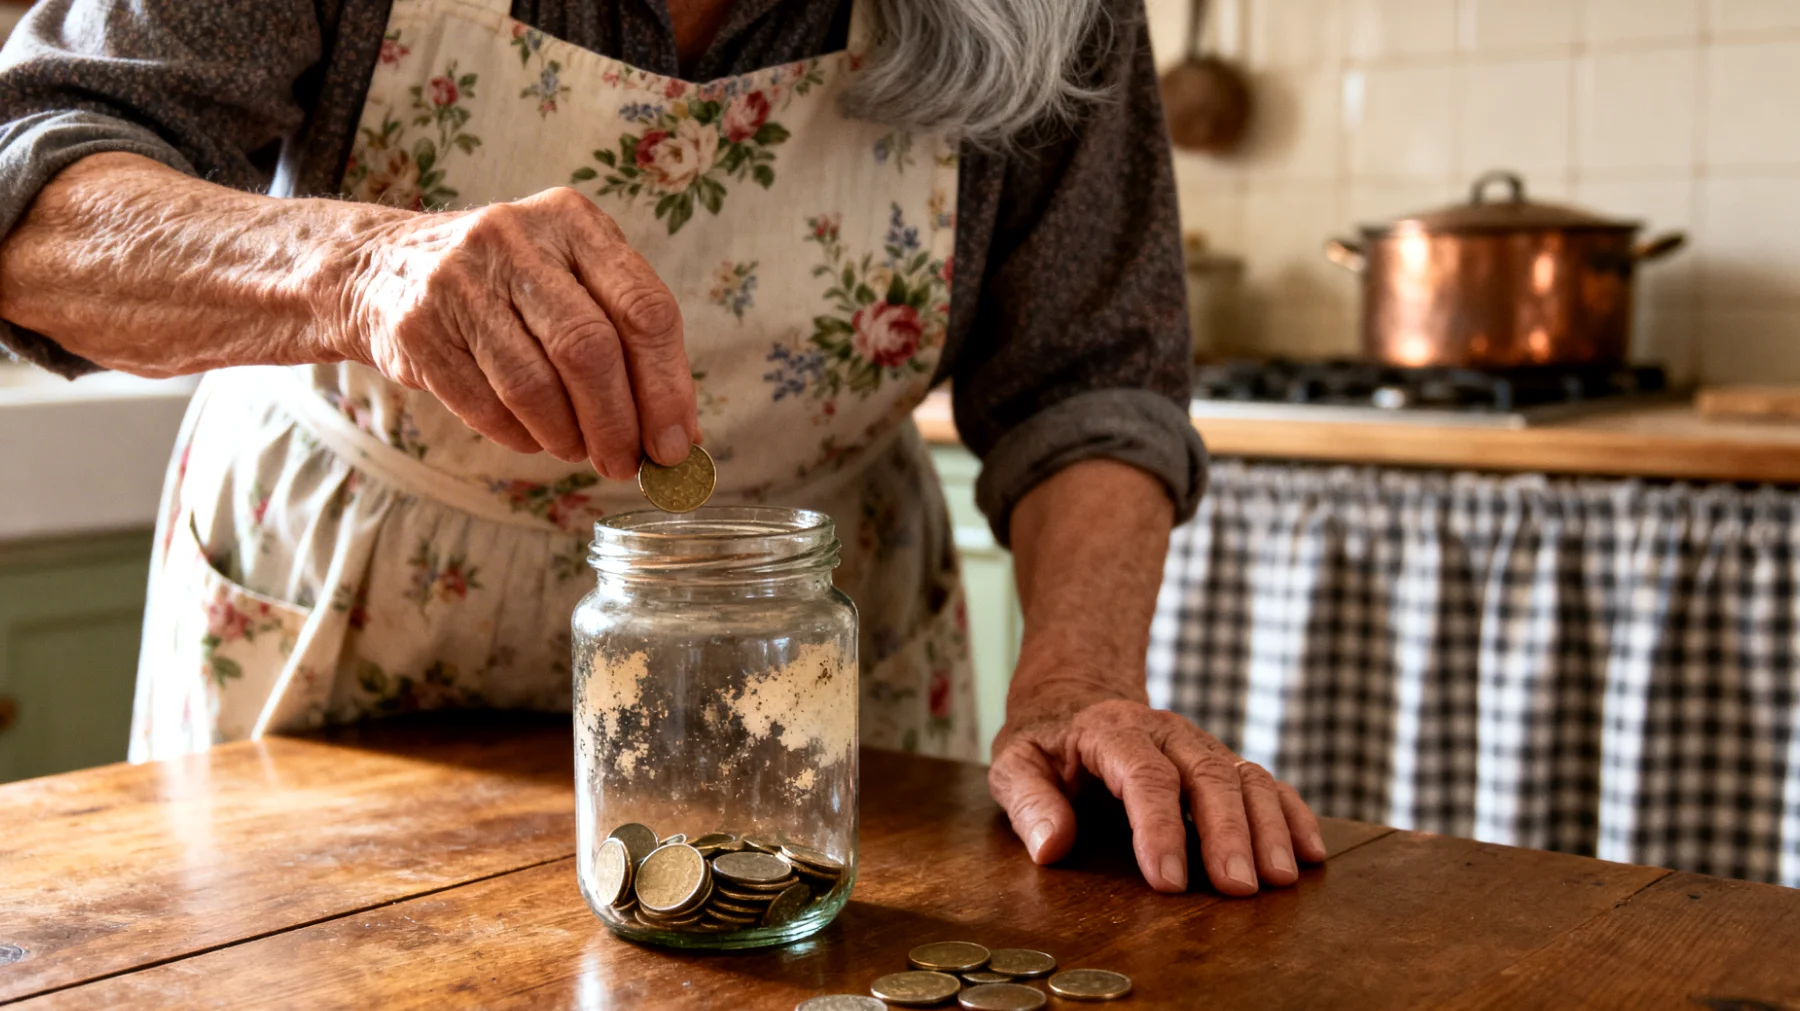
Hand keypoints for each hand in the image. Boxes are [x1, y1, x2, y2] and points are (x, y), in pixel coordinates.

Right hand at [335, 187, 697, 478]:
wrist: (382, 268)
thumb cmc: (507, 287)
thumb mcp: (571, 282)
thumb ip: (629, 344)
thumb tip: (683, 438)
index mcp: (574, 221)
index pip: (645, 308)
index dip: (668, 387)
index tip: (679, 445)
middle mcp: (517, 238)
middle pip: (591, 349)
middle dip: (618, 423)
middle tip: (626, 465)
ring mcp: (459, 279)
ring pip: (534, 384)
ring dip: (567, 436)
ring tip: (578, 450)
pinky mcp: (418, 327)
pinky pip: (484, 404)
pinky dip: (519, 436)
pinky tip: (532, 437)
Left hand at [988, 682, 1327, 895]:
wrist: (1076, 701)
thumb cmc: (1045, 744)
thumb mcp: (1015, 763)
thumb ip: (1028, 802)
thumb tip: (1051, 847)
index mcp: (1111, 730)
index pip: (1144, 776)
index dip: (1159, 829)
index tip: (1170, 882)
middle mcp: (1165, 732)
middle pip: (1207, 775)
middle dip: (1227, 834)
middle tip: (1239, 889)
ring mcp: (1199, 745)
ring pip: (1243, 777)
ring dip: (1267, 828)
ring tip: (1279, 880)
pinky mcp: (1220, 762)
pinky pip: (1266, 783)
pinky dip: (1291, 814)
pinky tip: (1309, 853)